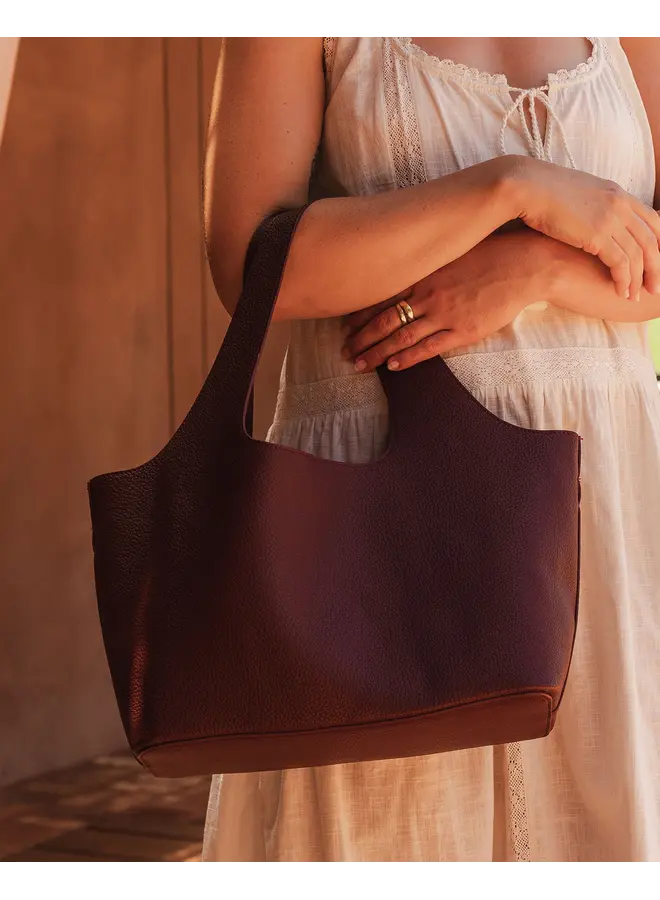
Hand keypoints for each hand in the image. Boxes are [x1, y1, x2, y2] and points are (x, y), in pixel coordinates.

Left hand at [342, 231, 545, 372]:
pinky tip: (391, 367)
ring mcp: (445, 314)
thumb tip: (406, 269)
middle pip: (384, 319)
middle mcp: (428, 294)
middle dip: (360, 337)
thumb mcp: (451, 252)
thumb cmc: (489, 254)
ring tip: (358, 364)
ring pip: (401, 337)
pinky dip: (407, 358)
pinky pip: (429, 348)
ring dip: (376, 353)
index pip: (382, 295)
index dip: (360, 313)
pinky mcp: (463, 330)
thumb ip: (428, 265)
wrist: (524, 264)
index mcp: (424, 273)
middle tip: (344, 351)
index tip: (343, 325)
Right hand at [512, 156, 659, 299]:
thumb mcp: (577, 195)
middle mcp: (620, 205)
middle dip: (656, 267)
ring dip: (638, 279)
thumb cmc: (542, 193)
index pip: (653, 219)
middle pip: (652, 239)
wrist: (526, 187)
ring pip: (639, 254)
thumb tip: (590, 220)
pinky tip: (620, 292)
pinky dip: (624, 280)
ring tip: (633, 296)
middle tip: (654, 287)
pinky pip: (621, 262)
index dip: (659, 243)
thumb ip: (592, 207)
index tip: (656, 262)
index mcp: (617, 193)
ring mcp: (610, 219)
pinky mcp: (597, 235)